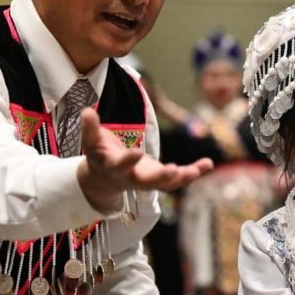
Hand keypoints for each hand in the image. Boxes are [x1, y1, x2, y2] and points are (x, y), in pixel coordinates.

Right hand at [77, 108, 212, 210]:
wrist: (105, 179)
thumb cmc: (100, 155)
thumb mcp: (92, 142)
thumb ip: (90, 128)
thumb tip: (86, 111)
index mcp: (114, 167)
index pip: (120, 165)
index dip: (128, 160)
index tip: (137, 152)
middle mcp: (132, 178)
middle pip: (147, 181)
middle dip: (160, 177)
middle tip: (173, 171)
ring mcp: (148, 181)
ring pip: (167, 184)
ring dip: (183, 177)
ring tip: (197, 169)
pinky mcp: (161, 179)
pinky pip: (179, 178)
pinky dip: (194, 172)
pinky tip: (208, 163)